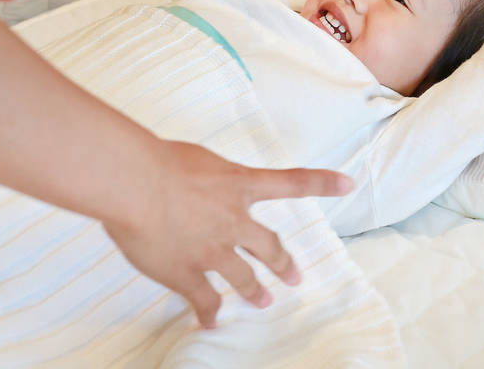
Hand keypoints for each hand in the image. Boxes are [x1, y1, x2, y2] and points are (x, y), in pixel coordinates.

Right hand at [102, 139, 353, 328]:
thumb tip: (194, 187)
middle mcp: (233, 219)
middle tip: (295, 277)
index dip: (321, 183)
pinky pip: (205, 300)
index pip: (290, 182)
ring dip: (254, 291)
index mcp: (238, 183)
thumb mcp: (194, 159)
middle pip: (269, 245)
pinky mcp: (188, 273)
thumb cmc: (155, 159)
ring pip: (243, 277)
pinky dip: (208, 314)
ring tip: (263, 302)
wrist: (135, 183)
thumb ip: (205, 178)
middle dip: (283, 262)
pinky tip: (210, 323)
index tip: (347, 184)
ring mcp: (213, 250)